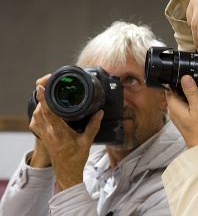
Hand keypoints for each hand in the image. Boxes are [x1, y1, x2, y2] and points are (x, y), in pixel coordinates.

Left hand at [29, 75, 103, 191]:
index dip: (44, 99)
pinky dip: (38, 115)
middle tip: (48, 87)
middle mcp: (49, 133)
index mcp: (59, 132)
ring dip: (40, 106)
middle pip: (40, 111)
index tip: (41, 87)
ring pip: (36, 116)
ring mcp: (44, 135)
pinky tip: (45, 111)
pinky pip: (36, 123)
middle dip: (42, 98)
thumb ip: (94, 125)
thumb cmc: (76, 159)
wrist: (67, 172)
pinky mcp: (43, 138)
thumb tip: (99, 113)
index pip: (49, 112)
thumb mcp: (87, 141)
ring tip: (47, 97)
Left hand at [166, 75, 197, 147]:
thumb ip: (191, 92)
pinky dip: (188, 100)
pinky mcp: (181, 117)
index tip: (186, 74)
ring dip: (186, 92)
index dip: (176, 79)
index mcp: (173, 105)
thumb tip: (185, 77)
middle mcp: (172, 108)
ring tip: (197, 88)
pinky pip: (182, 104)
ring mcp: (176, 113)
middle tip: (195, 80)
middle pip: (173, 91)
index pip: (169, 86)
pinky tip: (197, 99)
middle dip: (182, 85)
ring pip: (178, 97)